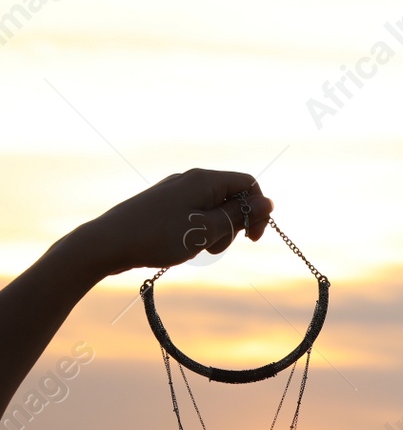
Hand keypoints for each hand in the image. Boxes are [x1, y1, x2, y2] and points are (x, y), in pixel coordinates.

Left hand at [57, 168, 274, 277]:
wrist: (107, 243)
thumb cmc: (158, 237)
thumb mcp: (206, 230)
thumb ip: (238, 216)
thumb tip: (268, 203)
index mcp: (204, 180)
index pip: (248, 185)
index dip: (257, 210)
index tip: (252, 239)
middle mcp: (191, 180)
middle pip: (232, 197)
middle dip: (234, 224)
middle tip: (215, 248)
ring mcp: (176, 192)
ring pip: (213, 208)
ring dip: (216, 231)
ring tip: (197, 249)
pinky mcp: (164, 205)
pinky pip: (195, 214)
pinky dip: (198, 231)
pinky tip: (183, 246)